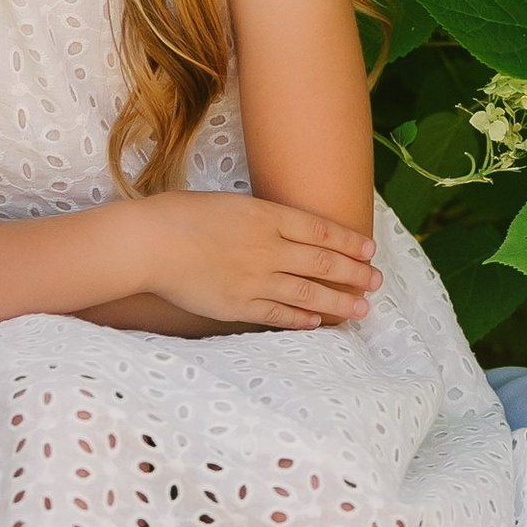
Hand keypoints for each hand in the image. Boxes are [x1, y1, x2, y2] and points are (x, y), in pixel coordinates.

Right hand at [134, 189, 377, 334]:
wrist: (149, 243)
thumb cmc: (180, 215)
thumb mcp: (229, 204)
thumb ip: (260, 218)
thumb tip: (285, 232)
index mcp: (266, 215)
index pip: (321, 230)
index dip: (349, 241)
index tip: (370, 249)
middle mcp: (268, 248)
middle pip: (323, 262)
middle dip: (354, 273)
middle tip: (377, 281)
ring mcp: (255, 279)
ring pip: (309, 294)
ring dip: (339, 302)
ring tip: (361, 309)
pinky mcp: (238, 305)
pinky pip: (278, 314)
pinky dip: (301, 319)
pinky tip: (317, 322)